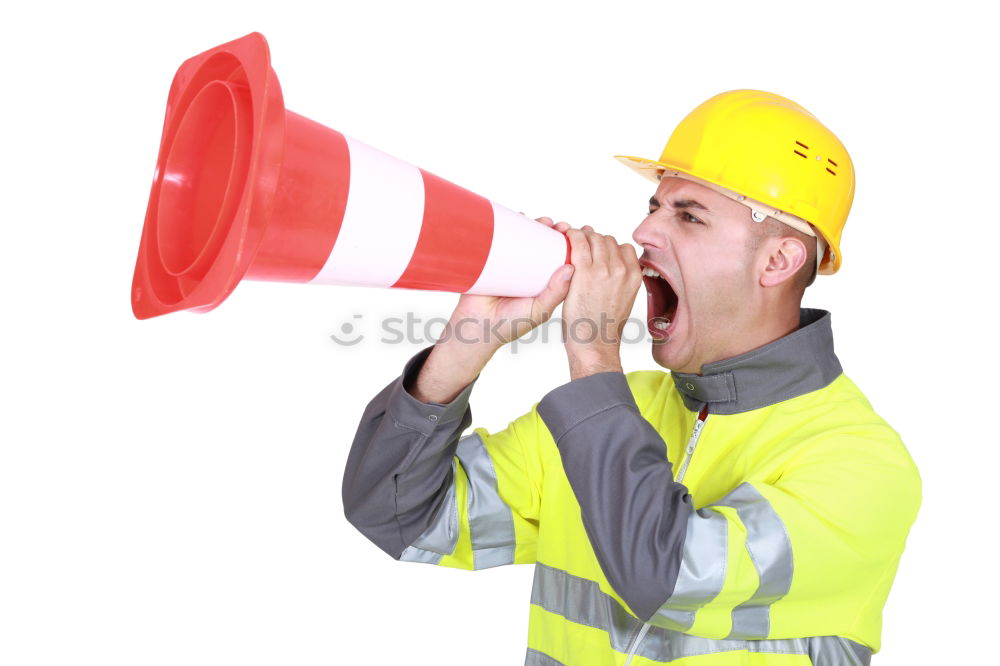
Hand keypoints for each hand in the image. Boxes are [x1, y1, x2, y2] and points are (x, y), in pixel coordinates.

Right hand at [446, 216, 573, 350]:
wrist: (476, 328)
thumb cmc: (509, 325)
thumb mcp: (537, 311)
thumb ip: (554, 294)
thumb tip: (571, 268)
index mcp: (541, 284)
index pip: (557, 260)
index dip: (566, 246)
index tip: (573, 236)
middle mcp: (527, 273)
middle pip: (541, 245)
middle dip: (551, 232)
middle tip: (558, 225)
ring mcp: (508, 266)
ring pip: (523, 240)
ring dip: (534, 225)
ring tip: (543, 220)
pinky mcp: (490, 261)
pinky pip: (500, 240)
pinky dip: (508, 226)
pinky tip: (517, 216)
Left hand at [560, 225, 641, 379]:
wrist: (595, 344)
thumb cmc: (604, 328)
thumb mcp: (624, 301)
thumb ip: (621, 283)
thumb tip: (612, 274)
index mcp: (634, 276)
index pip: (623, 247)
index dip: (609, 246)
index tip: (597, 250)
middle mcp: (622, 270)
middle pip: (607, 240)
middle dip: (594, 239)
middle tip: (580, 245)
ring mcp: (603, 269)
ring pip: (594, 237)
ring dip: (582, 236)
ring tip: (571, 242)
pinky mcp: (584, 272)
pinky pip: (578, 243)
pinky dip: (571, 236)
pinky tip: (565, 238)